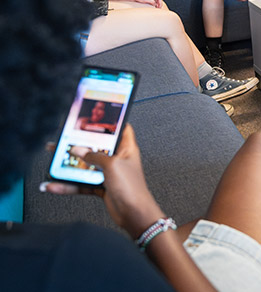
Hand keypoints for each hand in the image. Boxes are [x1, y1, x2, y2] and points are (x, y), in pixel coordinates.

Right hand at [41, 125, 163, 238]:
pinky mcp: (101, 186)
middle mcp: (117, 159)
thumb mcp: (112, 165)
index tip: (95, 117)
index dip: (110, 122)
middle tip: (64, 140)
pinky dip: (69, 184)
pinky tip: (55, 185)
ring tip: (54, 161)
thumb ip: (94, 156)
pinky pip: (82, 183)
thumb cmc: (132, 188)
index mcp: (126, 148)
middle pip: (97, 147)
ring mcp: (109, 173)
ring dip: (70, 165)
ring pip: (87, 165)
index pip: (120, 129)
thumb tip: (79, 149)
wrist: (133, 214)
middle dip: (81, 144)